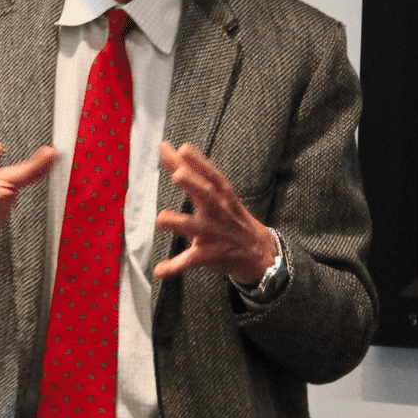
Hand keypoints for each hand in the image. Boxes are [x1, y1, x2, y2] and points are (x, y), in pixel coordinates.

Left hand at [152, 142, 277, 282]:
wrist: (258, 251)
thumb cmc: (230, 216)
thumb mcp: (220, 193)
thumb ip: (194, 173)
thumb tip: (174, 147)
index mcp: (221, 196)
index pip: (209, 175)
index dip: (197, 161)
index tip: (182, 148)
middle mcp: (218, 212)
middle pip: (207, 195)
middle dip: (193, 185)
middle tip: (177, 174)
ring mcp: (214, 234)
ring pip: (196, 227)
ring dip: (179, 223)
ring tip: (162, 219)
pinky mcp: (209, 255)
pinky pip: (190, 261)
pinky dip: (174, 266)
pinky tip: (159, 270)